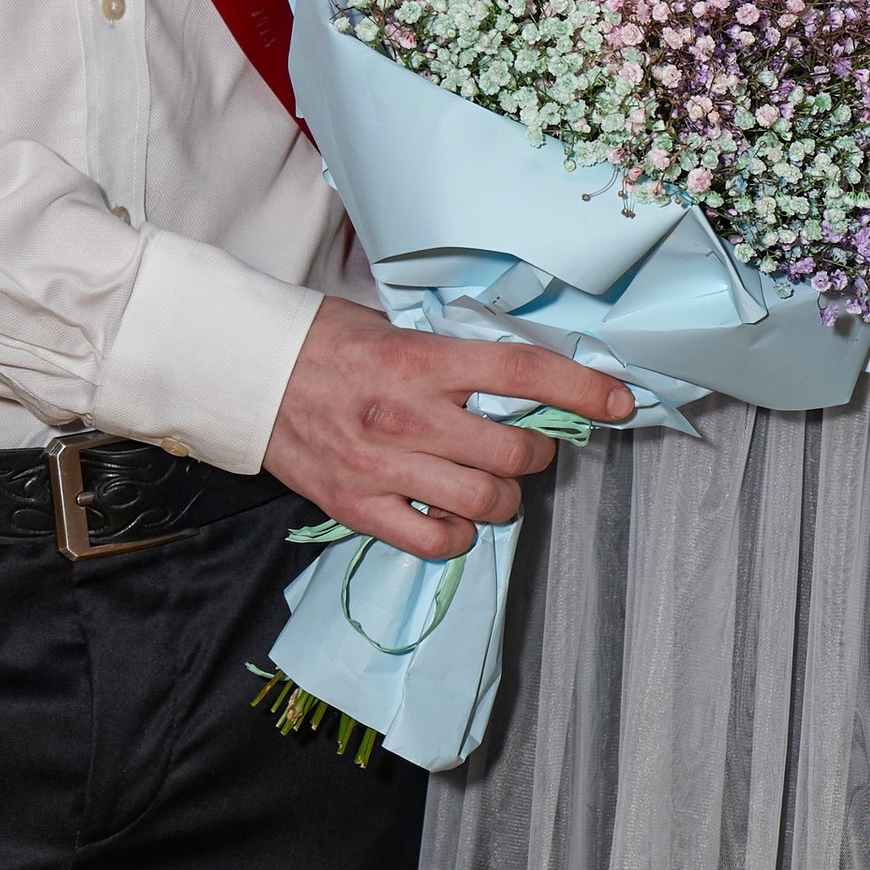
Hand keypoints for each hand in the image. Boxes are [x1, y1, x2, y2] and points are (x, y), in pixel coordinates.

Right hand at [264, 296, 633, 560]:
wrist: (250, 374)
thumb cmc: (328, 344)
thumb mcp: (396, 328)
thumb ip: (454, 357)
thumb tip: (523, 380)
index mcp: (421, 360)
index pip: (522, 373)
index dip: (582, 388)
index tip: (619, 401)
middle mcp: (407, 416)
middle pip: (514, 452)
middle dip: (539, 453)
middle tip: (526, 445)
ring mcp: (383, 467)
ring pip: (486, 502)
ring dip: (505, 496)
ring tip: (489, 482)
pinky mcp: (359, 507)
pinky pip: (436, 541)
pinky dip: (458, 534)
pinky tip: (451, 514)